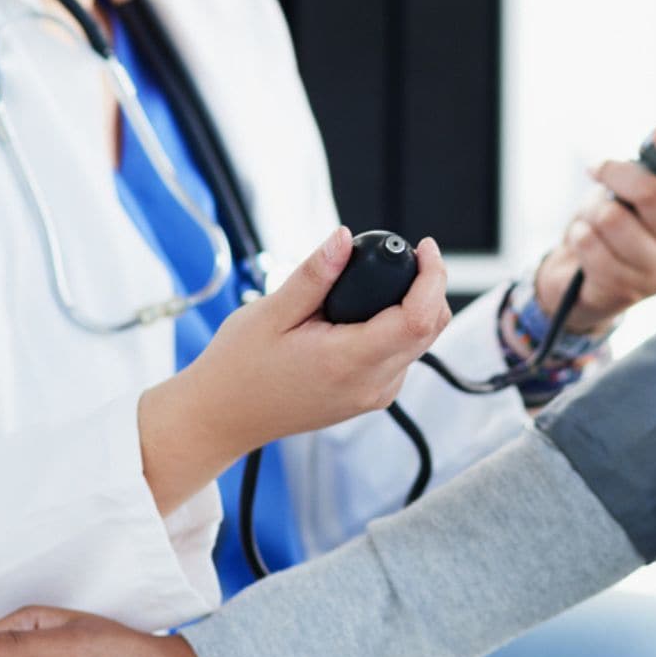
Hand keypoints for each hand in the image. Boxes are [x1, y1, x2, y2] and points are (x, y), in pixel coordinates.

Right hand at [139, 227, 450, 512]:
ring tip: (381, 280)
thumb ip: (314, 275)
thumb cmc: (238, 368)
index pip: (418, 318)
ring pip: (420, 344)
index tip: (424, 248)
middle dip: (428, 286)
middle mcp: (370, 385)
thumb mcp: (270, 312)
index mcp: (347, 362)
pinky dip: (399, 328)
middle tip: (405, 256)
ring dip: (416, 307)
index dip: (432, 278)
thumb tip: (344, 238)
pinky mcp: (369, 398)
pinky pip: (402, 358)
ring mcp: (373, 396)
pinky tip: (368, 312)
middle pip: (430, 329)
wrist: (223, 417)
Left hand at [536, 124, 655, 333]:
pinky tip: (588, 239)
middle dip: (615, 173)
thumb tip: (633, 163)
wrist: (596, 280)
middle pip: (652, 194)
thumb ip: (648, 176)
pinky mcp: (628, 289)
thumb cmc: (624, 223)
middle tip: (599, 168)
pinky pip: (589, 243)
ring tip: (597, 217)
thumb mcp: (641, 195)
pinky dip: (578, 233)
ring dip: (593, 209)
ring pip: (613, 218)